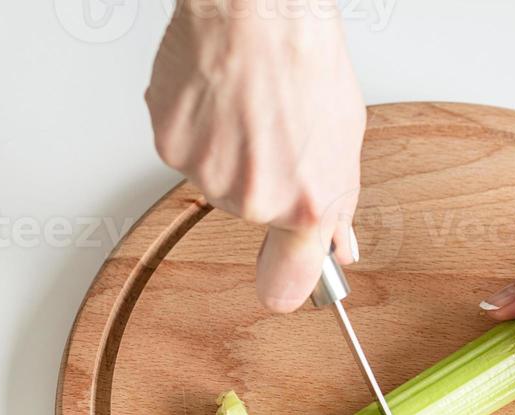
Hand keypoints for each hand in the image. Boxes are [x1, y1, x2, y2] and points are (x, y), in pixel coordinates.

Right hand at [146, 0, 365, 311]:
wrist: (256, 9)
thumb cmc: (304, 57)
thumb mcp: (344, 138)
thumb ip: (337, 201)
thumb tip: (338, 244)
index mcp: (304, 204)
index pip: (288, 284)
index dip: (286, 284)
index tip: (286, 285)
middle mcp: (253, 200)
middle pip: (252, 215)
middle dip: (264, 182)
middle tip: (275, 133)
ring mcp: (208, 174)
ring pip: (217, 181)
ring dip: (230, 151)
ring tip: (249, 106)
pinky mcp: (170, 146)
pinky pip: (186, 151)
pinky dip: (198, 128)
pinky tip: (219, 98)